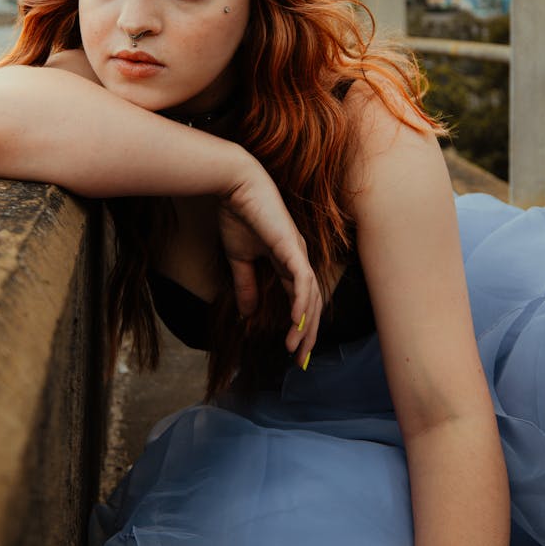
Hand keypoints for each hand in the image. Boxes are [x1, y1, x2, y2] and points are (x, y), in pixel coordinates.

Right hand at [217, 158, 321, 365]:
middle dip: (308, 334)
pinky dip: (301, 303)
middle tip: (300, 361)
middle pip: (311, 303)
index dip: (299, 326)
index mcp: (287, 260)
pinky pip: (302, 281)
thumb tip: (248, 315)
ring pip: (310, 297)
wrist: (234, 184)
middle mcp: (298, 258)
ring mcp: (297, 252)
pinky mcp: (291, 247)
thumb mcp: (239, 258)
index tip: (291, 352)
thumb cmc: (237, 213)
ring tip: (295, 349)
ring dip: (305, 325)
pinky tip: (296, 323)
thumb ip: (246, 285)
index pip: (300, 299)